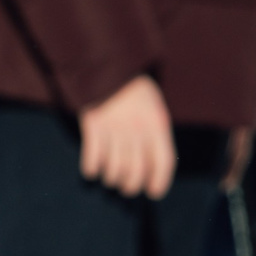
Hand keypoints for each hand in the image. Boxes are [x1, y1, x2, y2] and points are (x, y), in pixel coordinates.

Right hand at [78, 74, 175, 198]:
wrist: (106, 63)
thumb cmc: (133, 87)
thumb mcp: (155, 106)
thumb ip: (156, 132)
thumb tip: (152, 163)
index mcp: (157, 124)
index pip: (163, 162)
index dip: (159, 182)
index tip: (153, 192)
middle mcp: (137, 129)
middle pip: (136, 170)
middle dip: (131, 185)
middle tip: (126, 188)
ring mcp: (114, 128)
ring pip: (114, 167)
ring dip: (111, 178)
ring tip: (110, 178)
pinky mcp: (92, 124)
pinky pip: (93, 156)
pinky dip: (91, 168)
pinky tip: (91, 170)